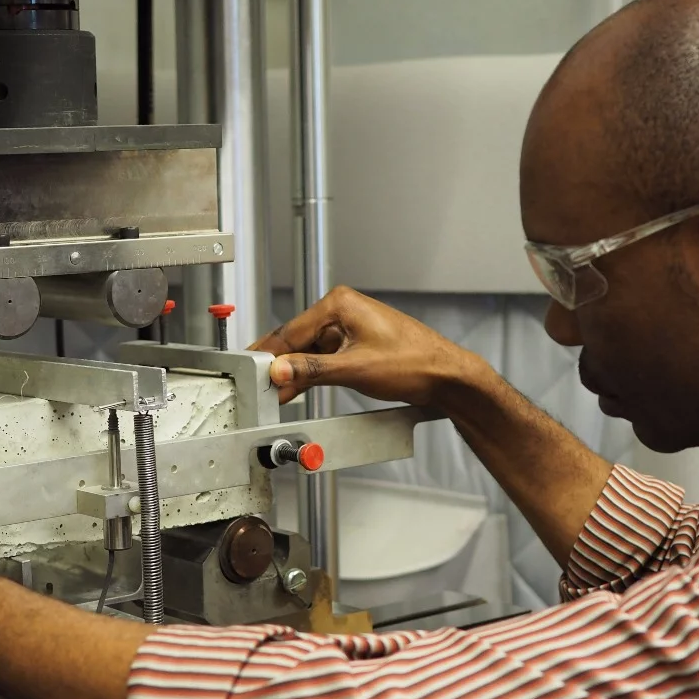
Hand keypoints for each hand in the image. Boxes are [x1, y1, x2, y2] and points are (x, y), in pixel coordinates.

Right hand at [250, 287, 488, 407]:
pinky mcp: (356, 345)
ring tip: (275, 394)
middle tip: (257, 385)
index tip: (252, 371)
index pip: (291, 331)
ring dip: (294, 373)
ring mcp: (350, 328)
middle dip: (279, 365)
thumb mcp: (354, 369)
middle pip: (298, 340)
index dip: (269, 355)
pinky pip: (325, 359)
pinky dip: (311, 374)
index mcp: (340, 305)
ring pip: (310, 352)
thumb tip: (280, 370)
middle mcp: (343, 311)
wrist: (446, 376)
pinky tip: (297, 389)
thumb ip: (311, 370)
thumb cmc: (414, 363)